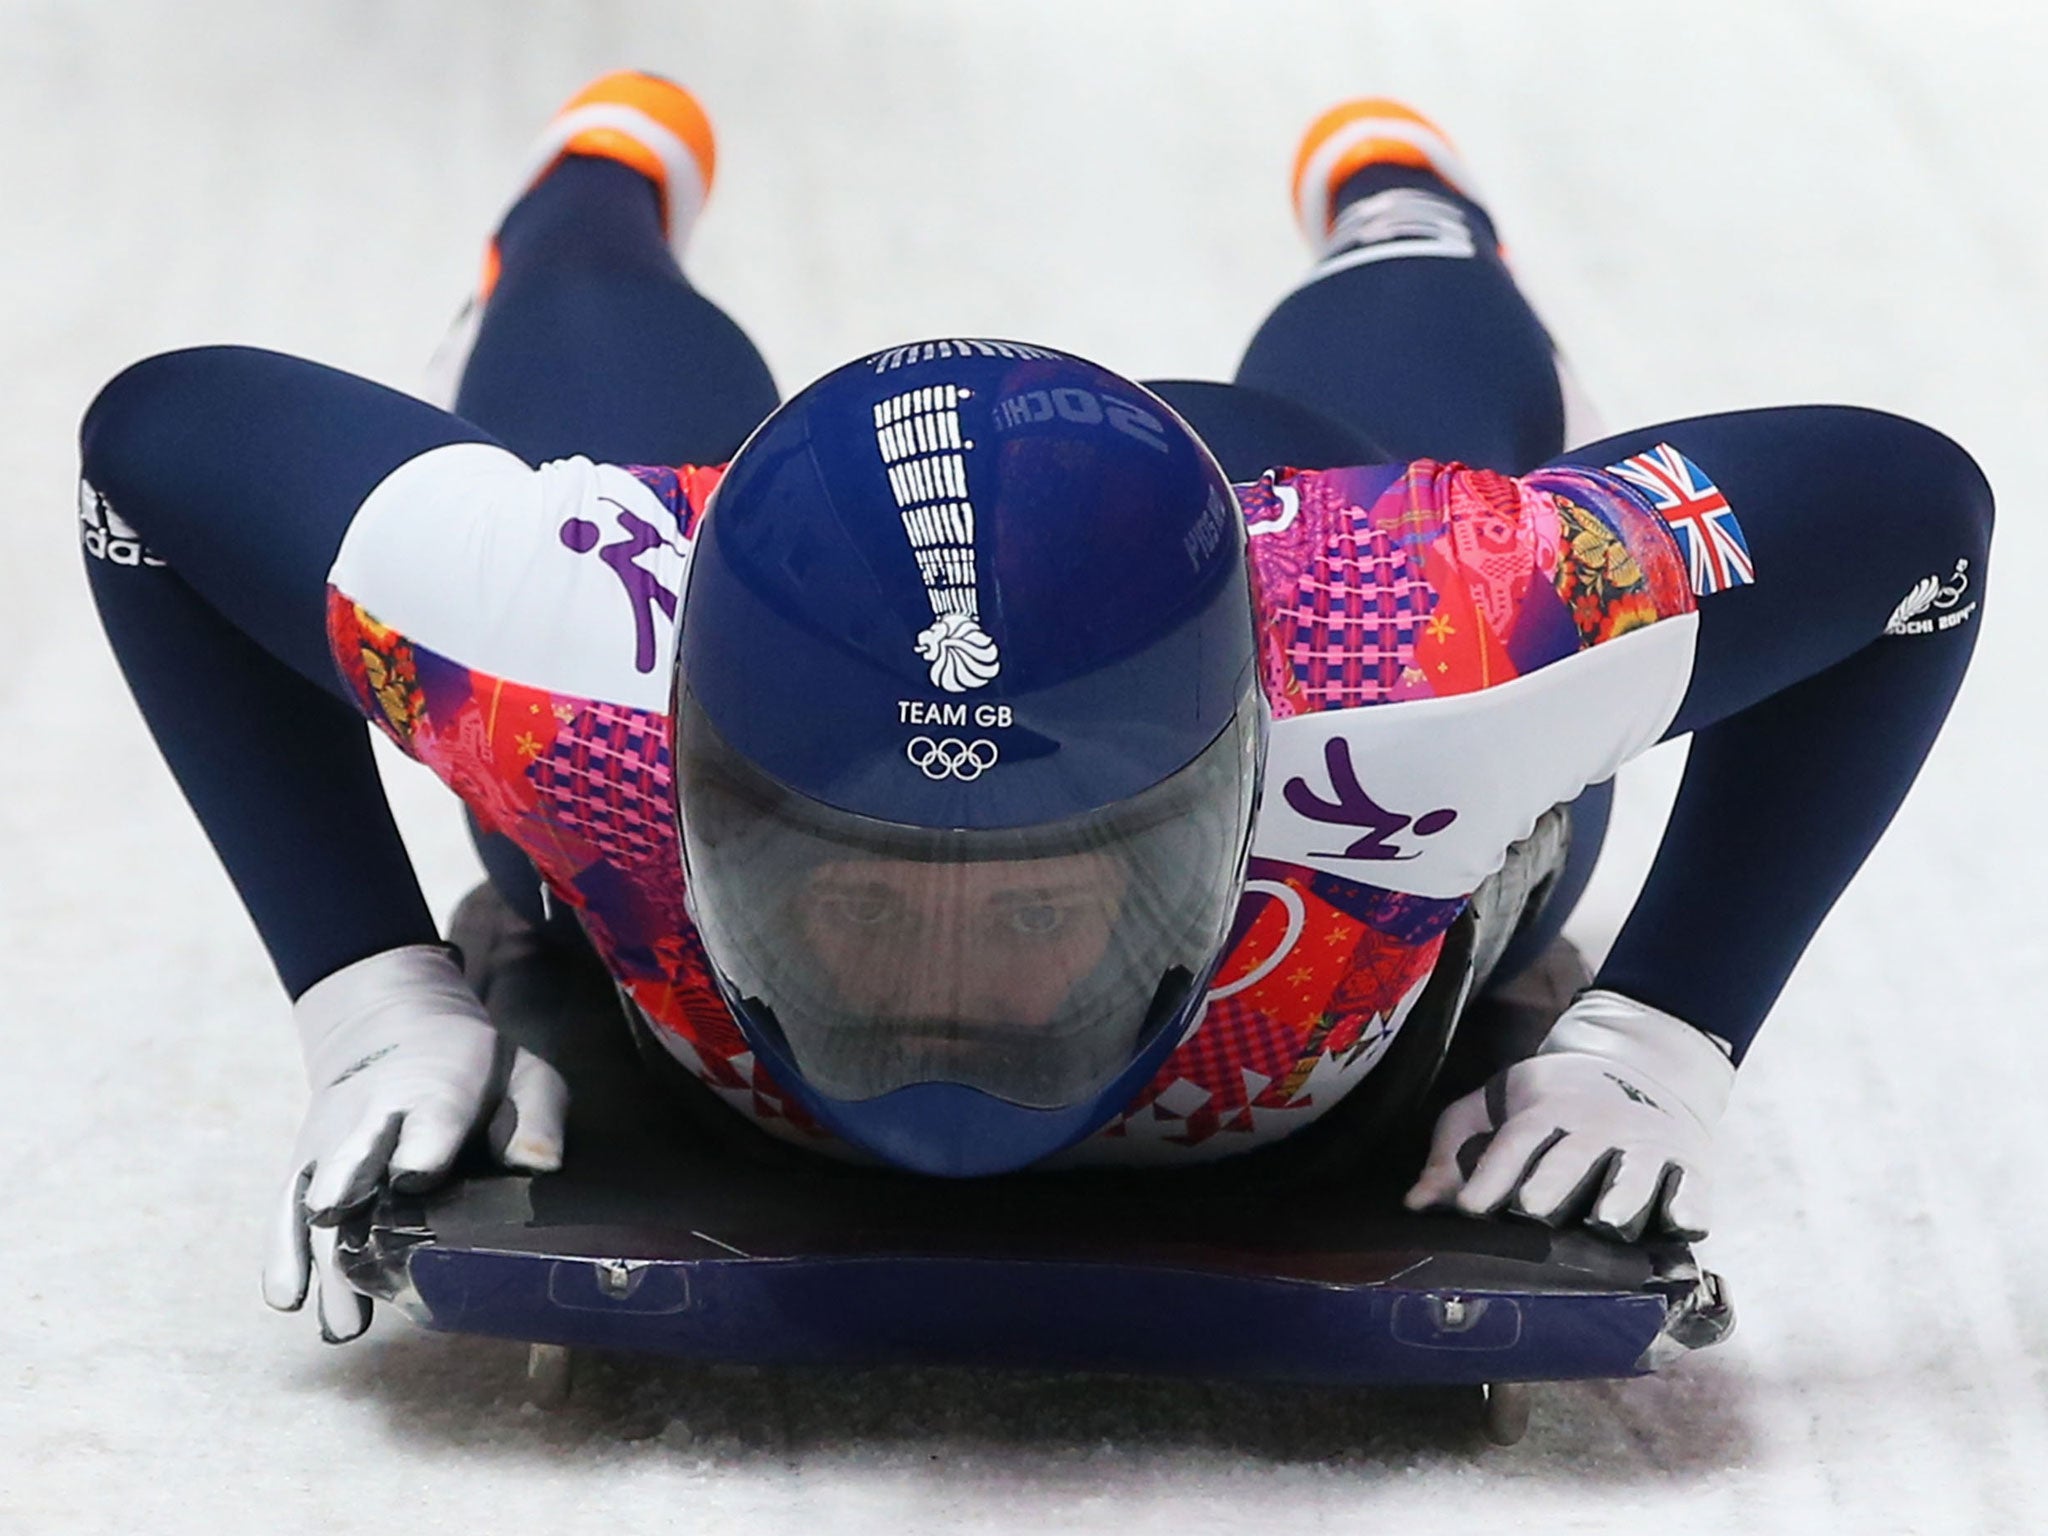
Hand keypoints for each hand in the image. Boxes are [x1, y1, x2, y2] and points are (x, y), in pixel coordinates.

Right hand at [260, 944, 568, 1341]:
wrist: (387, 1029)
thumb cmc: (471, 1065)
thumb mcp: (520, 1072)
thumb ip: (535, 1114)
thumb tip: (539, 1165)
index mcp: (437, 1085)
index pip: (430, 1116)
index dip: (422, 1146)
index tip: (415, 1177)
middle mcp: (372, 1116)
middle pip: (357, 1156)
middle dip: (349, 1193)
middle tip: (346, 1241)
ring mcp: (331, 1145)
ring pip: (319, 1198)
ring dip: (325, 1258)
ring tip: (343, 1319)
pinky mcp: (305, 1169)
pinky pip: (285, 1210)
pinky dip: (282, 1254)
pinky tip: (288, 1300)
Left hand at [1405, 989, 1733, 1241]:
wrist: (1644, 1067)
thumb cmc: (1552, 1101)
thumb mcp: (1495, 1104)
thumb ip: (1451, 1151)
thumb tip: (1415, 1205)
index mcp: (1545, 1110)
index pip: (1515, 1143)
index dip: (1492, 1176)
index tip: (1471, 1210)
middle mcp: (1598, 1128)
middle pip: (1573, 1160)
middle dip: (1554, 1185)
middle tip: (1534, 1211)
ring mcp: (1647, 1148)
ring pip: (1634, 1180)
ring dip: (1620, 1201)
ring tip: (1605, 1224)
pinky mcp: (1690, 1168)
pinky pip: (1692, 1194)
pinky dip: (1687, 1209)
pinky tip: (1677, 1224)